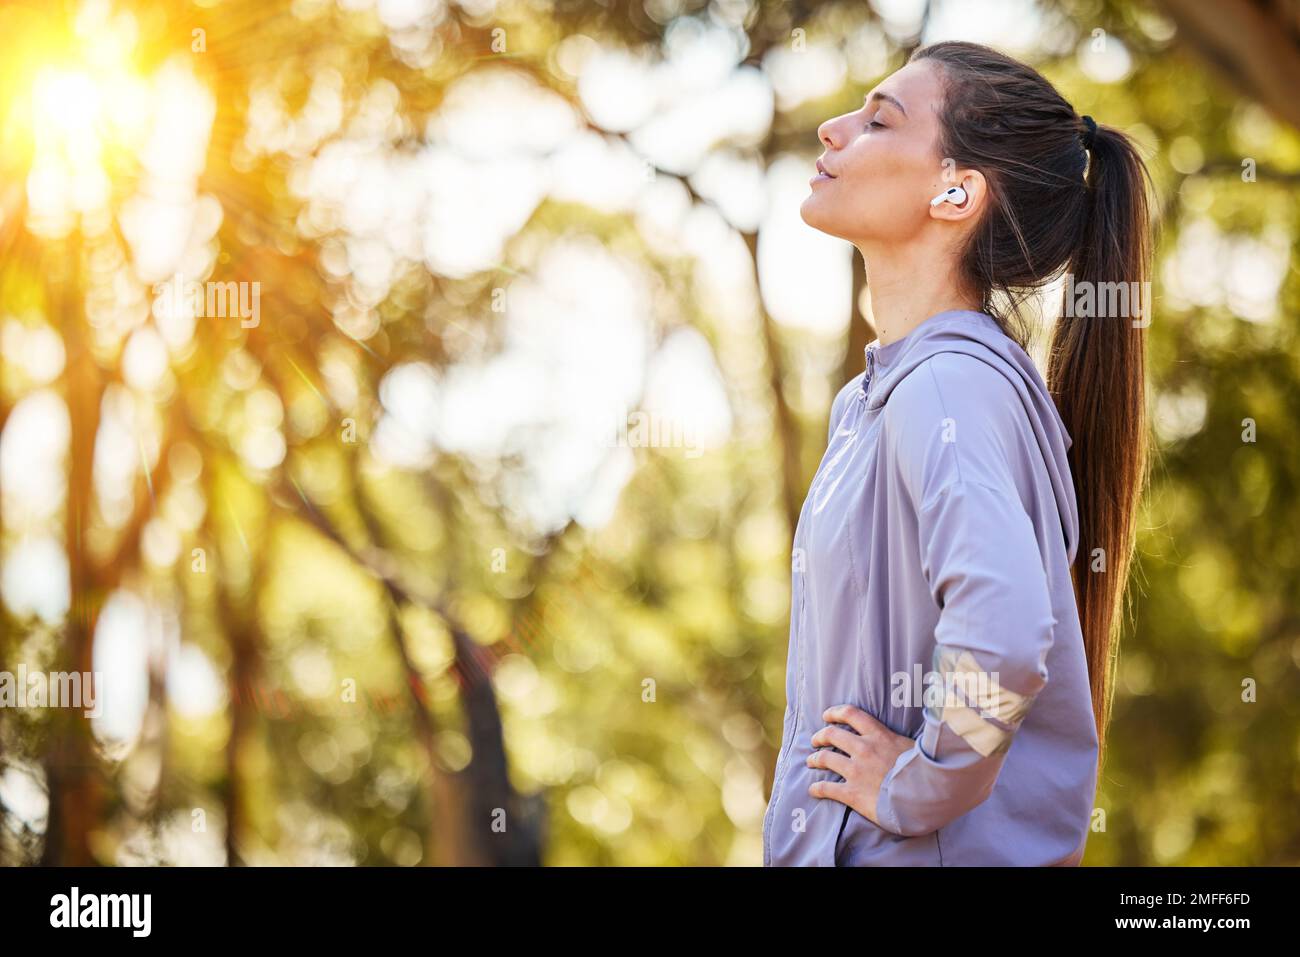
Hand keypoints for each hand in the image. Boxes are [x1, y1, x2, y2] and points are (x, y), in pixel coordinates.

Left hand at [806, 704, 915, 825]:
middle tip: (815, 741)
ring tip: (811, 762)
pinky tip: (813, 790)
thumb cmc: (924, 773)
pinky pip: (827, 788)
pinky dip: (817, 789)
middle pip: (831, 734)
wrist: (924, 798)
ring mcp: (856, 771)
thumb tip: (908, 735)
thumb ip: (900, 740)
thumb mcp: (914, 747)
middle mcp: (863, 749)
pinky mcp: (852, 793)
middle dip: (819, 736)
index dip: (835, 712)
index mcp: (879, 735)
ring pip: (825, 759)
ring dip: (814, 759)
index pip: (851, 714)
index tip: (827, 715)